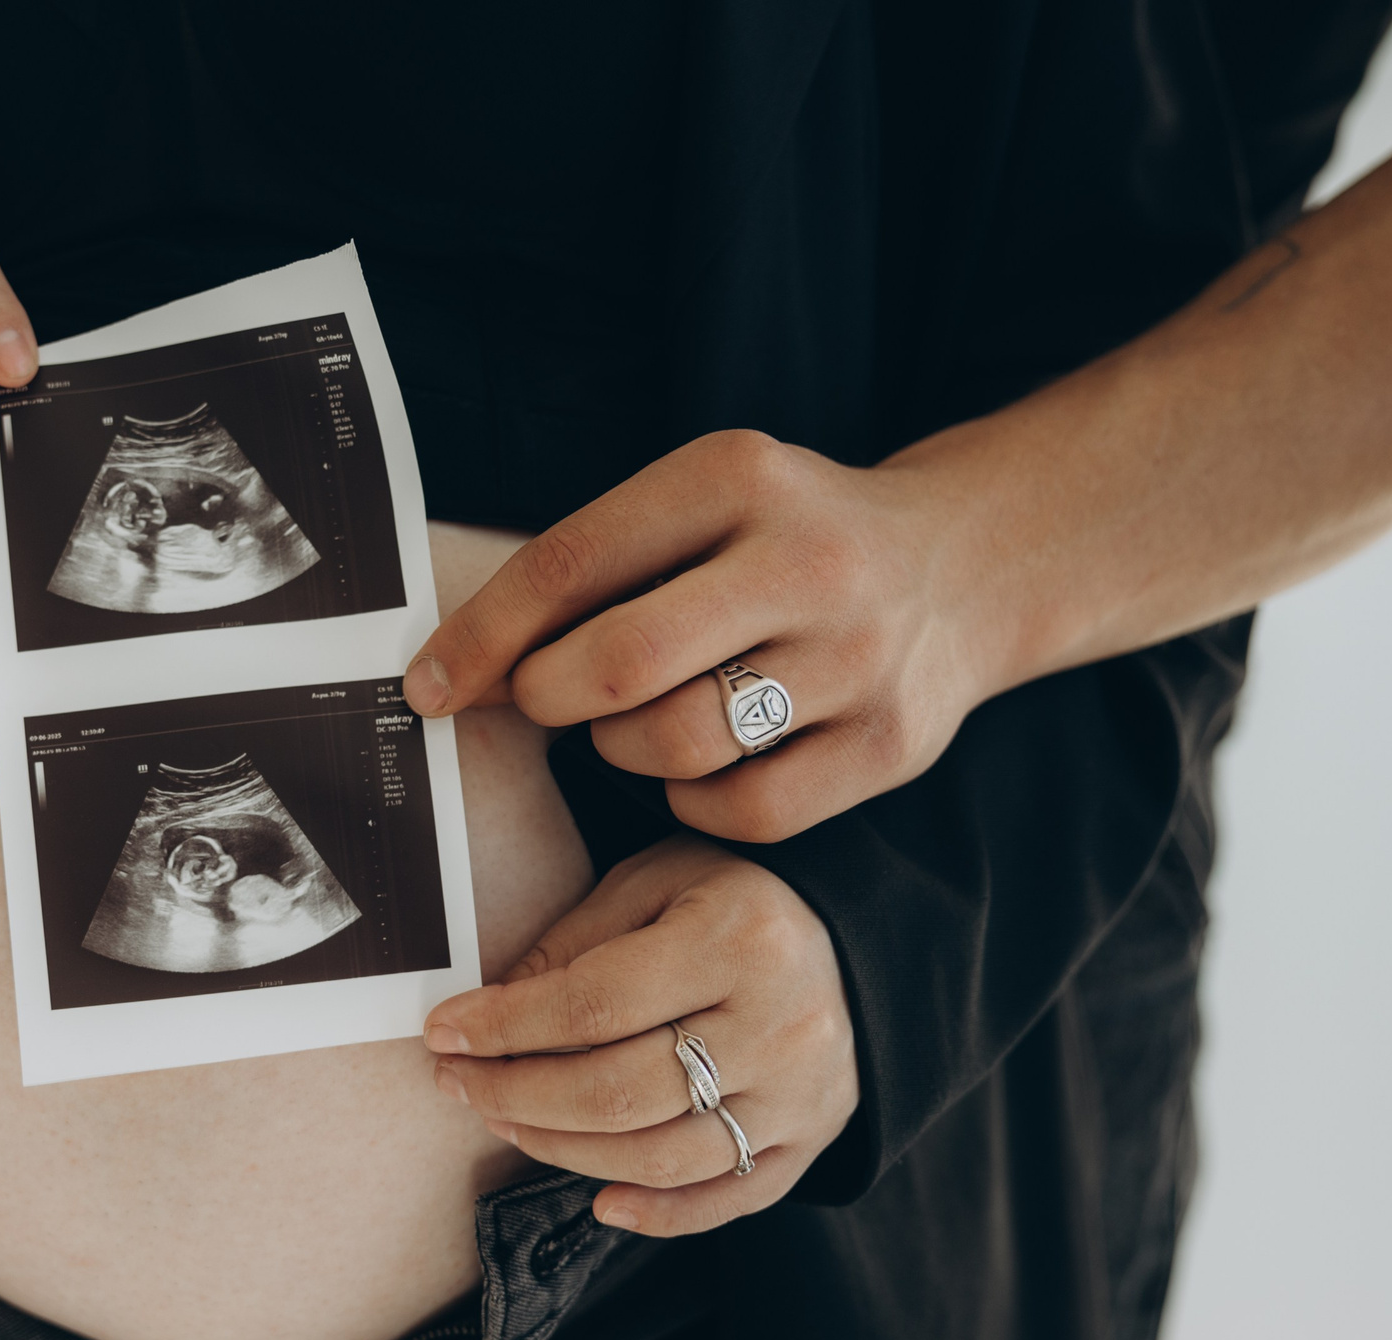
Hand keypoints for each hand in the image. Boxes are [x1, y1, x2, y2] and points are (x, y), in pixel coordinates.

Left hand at [402, 431, 1009, 842]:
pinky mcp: (890, 745)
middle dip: (548, 699)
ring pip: (675, 745)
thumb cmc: (784, 541)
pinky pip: (741, 812)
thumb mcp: (700, 501)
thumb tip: (454, 669)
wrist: (965, 566)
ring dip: (623, 750)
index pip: (569, 564)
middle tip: (543, 703)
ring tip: (637, 722)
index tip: (427, 687)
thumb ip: (591, 566)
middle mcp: (806, 562)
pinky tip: (702, 769)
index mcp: (736, 476)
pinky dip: (694, 804)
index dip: (481, 638)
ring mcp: (858, 658)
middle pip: (618, 664)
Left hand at [422, 834, 856, 1235]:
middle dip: (519, 1095)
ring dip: (564, 1151)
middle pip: (621, 1092)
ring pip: (661, 1156)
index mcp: (739, 939)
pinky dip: (659, 1213)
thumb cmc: (733, 899)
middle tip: (458, 1084)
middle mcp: (781, 1025)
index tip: (444, 1032)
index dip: (507, 1026)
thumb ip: (576, 944)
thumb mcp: (654, 883)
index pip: (596, 1003)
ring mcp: (804, 1093)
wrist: (855, 936)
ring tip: (506, 1119)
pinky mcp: (814, 1138)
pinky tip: (599, 1202)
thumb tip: (488, 1015)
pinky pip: (728, 1198)